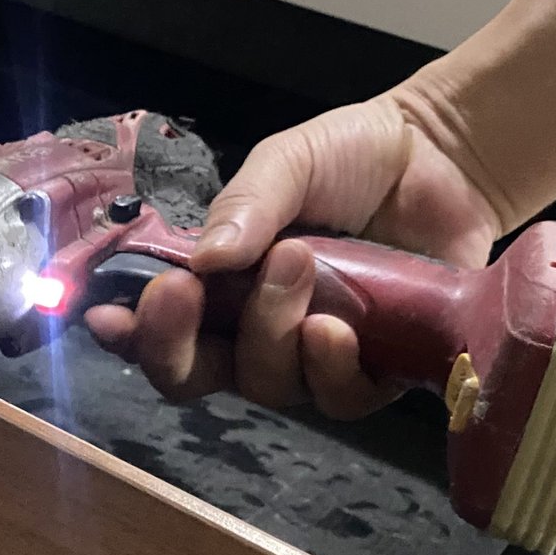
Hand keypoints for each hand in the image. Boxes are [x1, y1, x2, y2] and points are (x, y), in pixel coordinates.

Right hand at [85, 86, 510, 417]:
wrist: (445, 155)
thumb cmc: (351, 156)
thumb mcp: (286, 162)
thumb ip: (246, 205)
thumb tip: (205, 258)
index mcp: (219, 287)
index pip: (160, 331)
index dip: (130, 337)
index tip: (109, 319)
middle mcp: (256, 331)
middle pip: (196, 376)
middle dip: (179, 347)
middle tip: (191, 293)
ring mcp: (314, 355)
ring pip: (267, 384)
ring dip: (269, 332)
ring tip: (297, 262)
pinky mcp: (378, 368)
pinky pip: (340, 399)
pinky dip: (329, 370)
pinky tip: (335, 329)